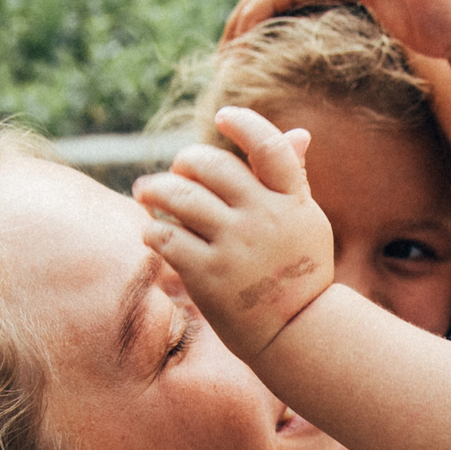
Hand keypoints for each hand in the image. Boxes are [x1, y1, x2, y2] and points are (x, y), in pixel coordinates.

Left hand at [134, 109, 335, 359]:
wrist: (296, 333)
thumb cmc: (298, 273)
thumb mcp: (306, 222)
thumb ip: (294, 178)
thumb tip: (298, 133)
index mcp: (292, 200)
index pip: (269, 147)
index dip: (244, 124)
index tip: (223, 116)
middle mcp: (264, 218)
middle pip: (211, 165)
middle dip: (184, 163)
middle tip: (174, 173)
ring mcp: (235, 246)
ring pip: (179, 196)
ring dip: (154, 189)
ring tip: (144, 192)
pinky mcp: (208, 275)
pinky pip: (165, 236)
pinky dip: (152, 229)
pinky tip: (153, 233)